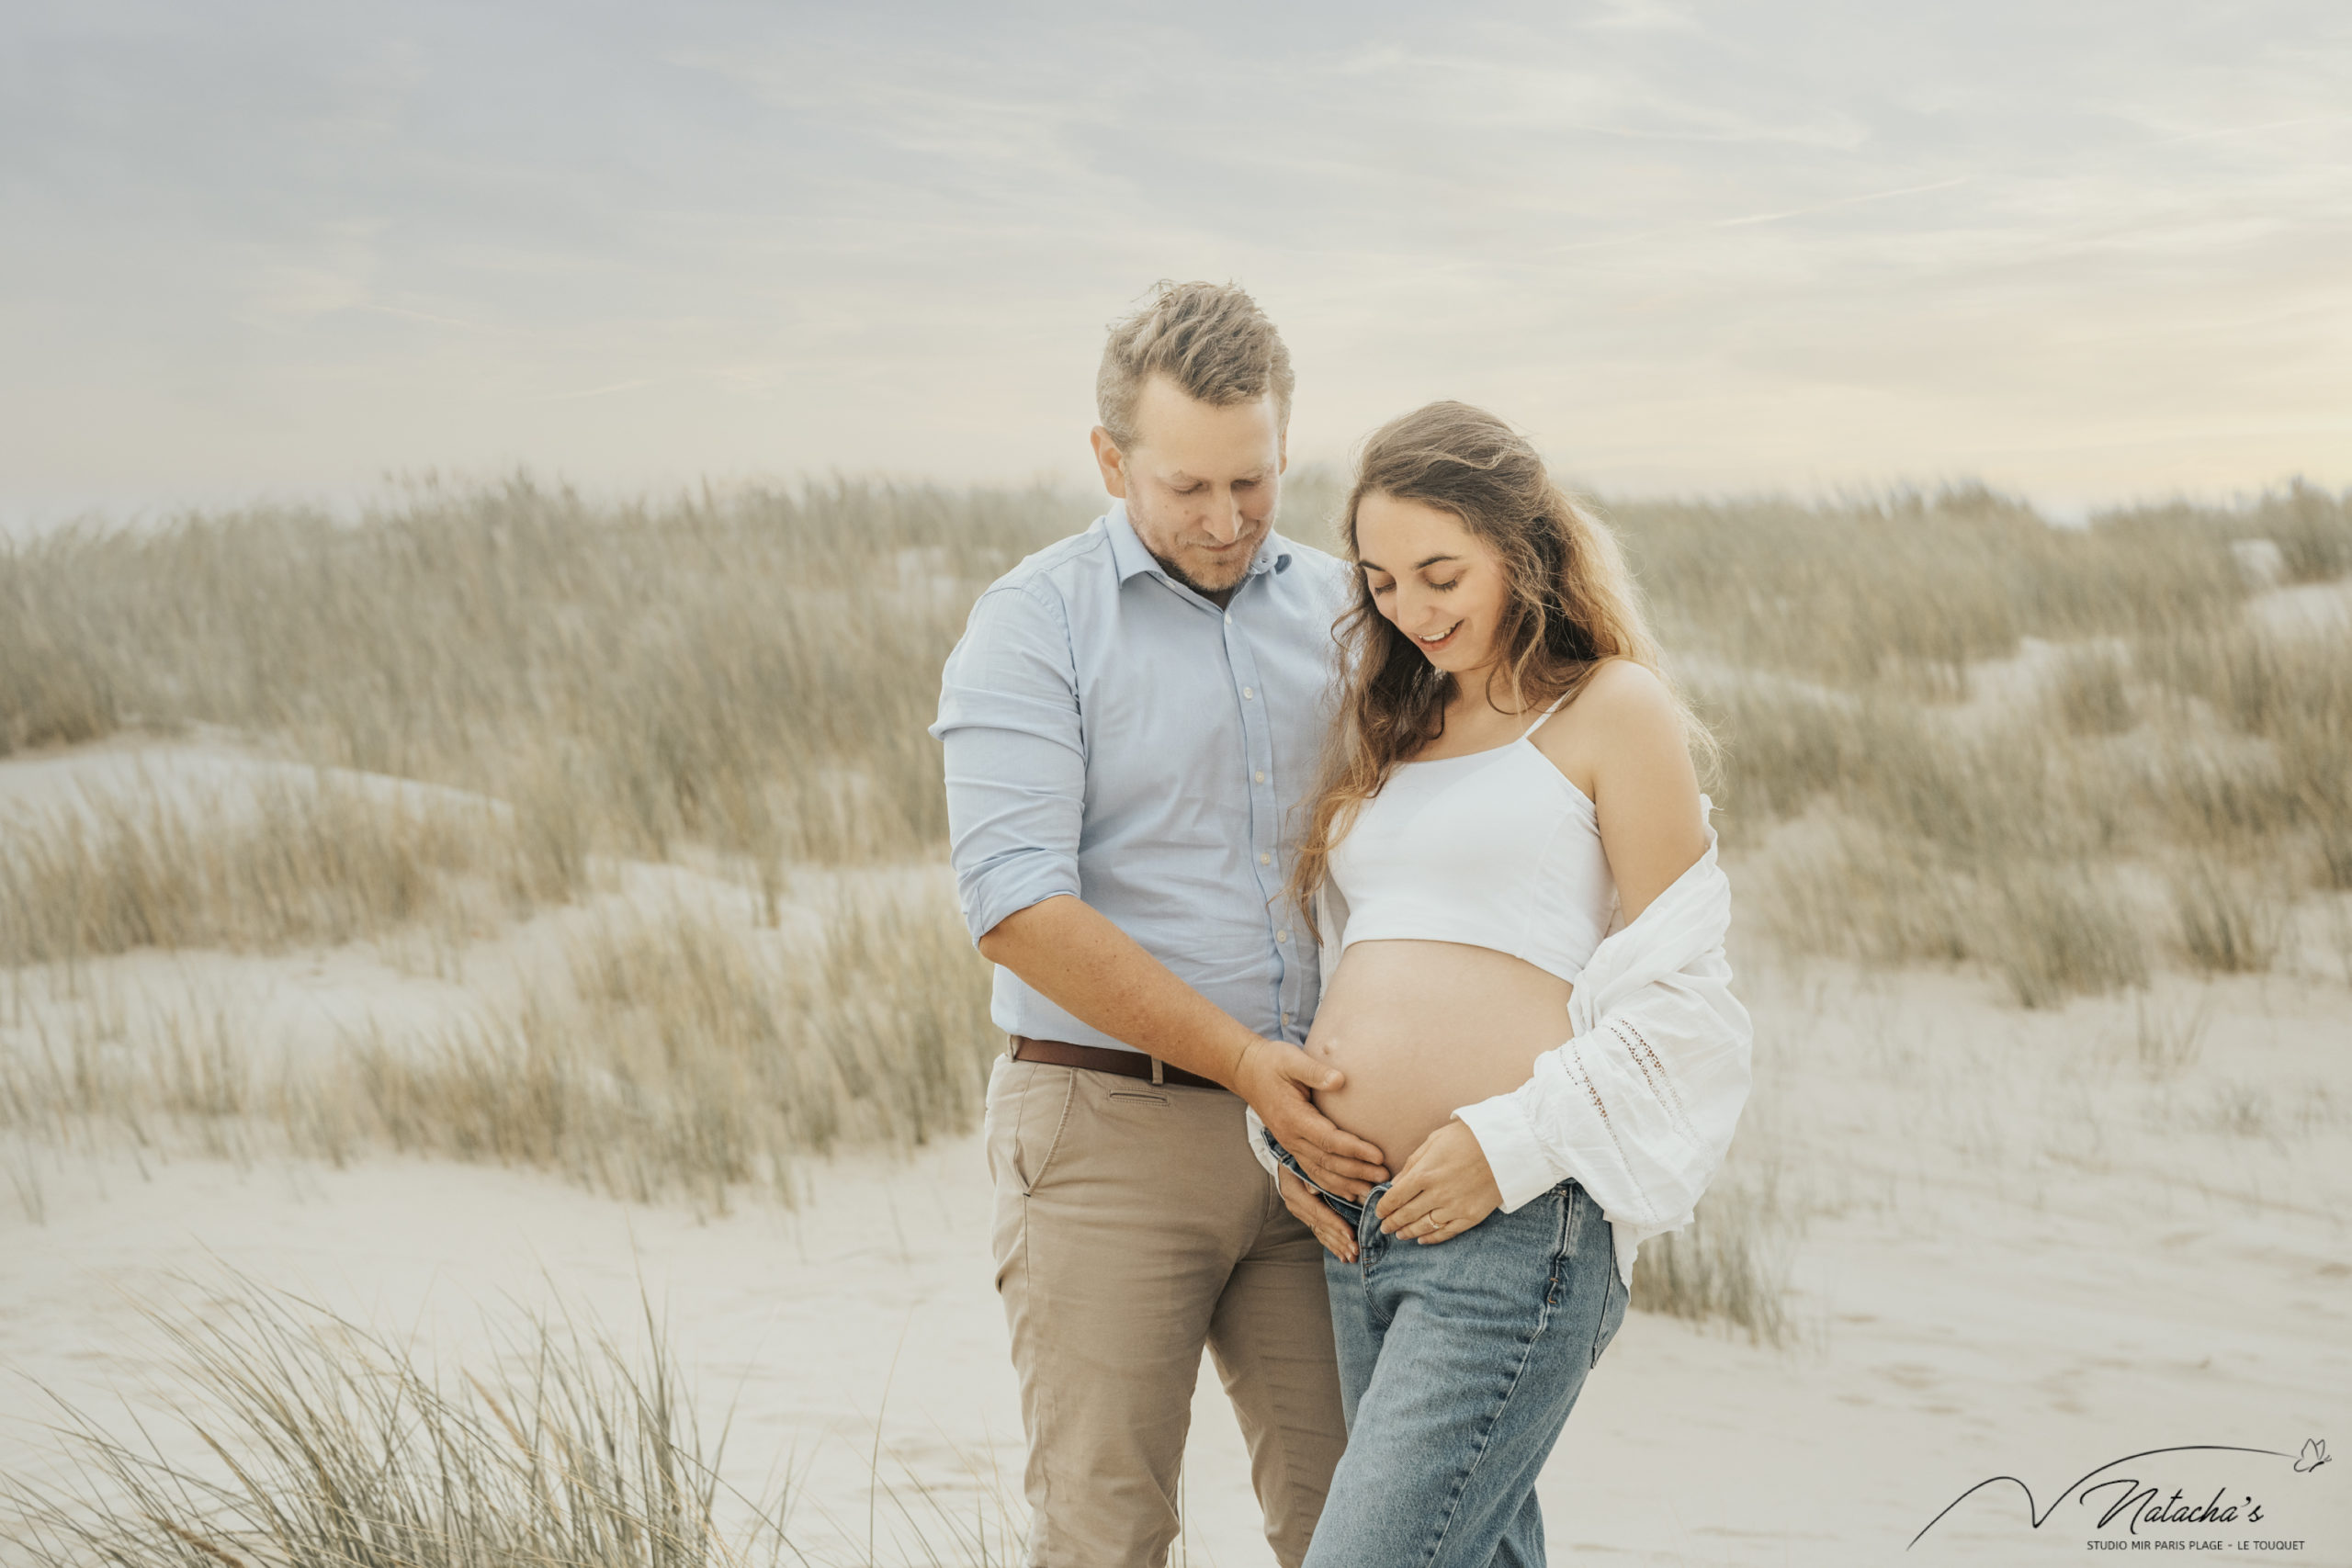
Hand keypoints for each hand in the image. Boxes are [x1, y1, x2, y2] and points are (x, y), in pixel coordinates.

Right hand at [1234, 1039, 1388, 1198]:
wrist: (1247, 1071)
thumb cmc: (1272, 1063)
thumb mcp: (1292, 1060)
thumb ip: (1315, 1072)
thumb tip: (1340, 1080)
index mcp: (1294, 1118)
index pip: (1329, 1140)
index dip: (1355, 1150)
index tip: (1378, 1156)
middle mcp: (1291, 1137)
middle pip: (1328, 1162)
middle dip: (1358, 1171)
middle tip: (1385, 1177)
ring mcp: (1290, 1145)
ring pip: (1320, 1173)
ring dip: (1347, 1184)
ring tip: (1372, 1191)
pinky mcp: (1293, 1146)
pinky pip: (1313, 1172)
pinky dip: (1332, 1185)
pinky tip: (1349, 1193)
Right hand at [1277, 1165, 1357, 1262]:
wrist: (1283, 1156)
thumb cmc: (1297, 1157)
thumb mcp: (1301, 1162)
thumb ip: (1310, 1176)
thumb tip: (1315, 1191)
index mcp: (1295, 1194)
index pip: (1318, 1213)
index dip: (1335, 1224)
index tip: (1351, 1235)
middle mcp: (1296, 1206)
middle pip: (1321, 1226)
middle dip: (1339, 1240)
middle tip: (1356, 1251)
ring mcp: (1300, 1213)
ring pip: (1321, 1232)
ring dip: (1337, 1246)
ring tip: (1352, 1256)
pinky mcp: (1305, 1215)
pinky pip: (1319, 1232)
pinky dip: (1331, 1243)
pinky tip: (1342, 1254)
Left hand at [1376, 1119, 1501, 1244]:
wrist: (1507, 1145)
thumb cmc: (1468, 1137)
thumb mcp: (1434, 1141)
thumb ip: (1413, 1163)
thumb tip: (1396, 1183)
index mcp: (1425, 1173)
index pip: (1396, 1197)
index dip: (1384, 1207)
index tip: (1378, 1212)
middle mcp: (1437, 1194)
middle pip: (1406, 1214)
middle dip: (1392, 1222)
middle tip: (1384, 1228)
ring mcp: (1455, 1207)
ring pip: (1424, 1227)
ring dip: (1408, 1232)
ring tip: (1399, 1234)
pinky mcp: (1471, 1216)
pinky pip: (1447, 1232)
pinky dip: (1432, 1239)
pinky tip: (1422, 1239)